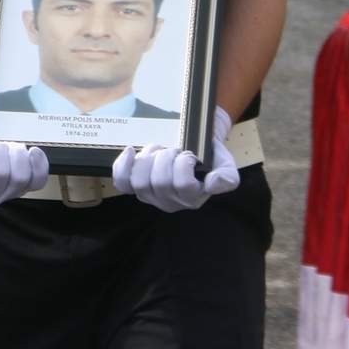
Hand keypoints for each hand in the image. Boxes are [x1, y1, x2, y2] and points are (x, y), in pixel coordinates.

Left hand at [111, 106, 240, 212]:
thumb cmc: (209, 157)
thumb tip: (212, 183)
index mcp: (192, 198)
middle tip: (174, 150)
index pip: (183, 184)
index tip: (189, 154)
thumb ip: (226, 177)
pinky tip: (130, 151)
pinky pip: (122, 183)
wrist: (194, 146)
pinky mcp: (134, 186)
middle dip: (166, 157)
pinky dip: (123, 166)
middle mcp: (170, 202)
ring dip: (149, 158)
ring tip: (159, 151)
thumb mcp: (225, 165)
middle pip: (159, 182)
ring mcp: (150, 196)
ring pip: (140, 180)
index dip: (184, 163)